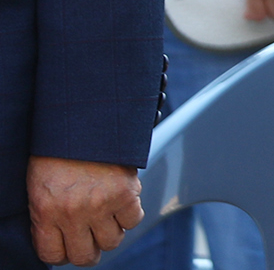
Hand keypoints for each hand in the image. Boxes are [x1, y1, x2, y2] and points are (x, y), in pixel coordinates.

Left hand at [27, 157, 142, 265]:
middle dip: (88, 250)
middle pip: (85, 255)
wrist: (84, 117)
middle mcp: (72, 213)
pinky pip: (133, 219)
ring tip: (108, 218)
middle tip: (90, 238)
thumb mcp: (40, 185)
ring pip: (112, 241)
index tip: (67, 246)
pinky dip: (130, 214)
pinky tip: (122, 202)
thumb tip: (60, 237)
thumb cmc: (57, 149)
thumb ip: (47, 214)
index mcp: (45, 212)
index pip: (52, 255)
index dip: (62, 254)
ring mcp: (100, 204)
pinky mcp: (125, 192)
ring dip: (111, 233)